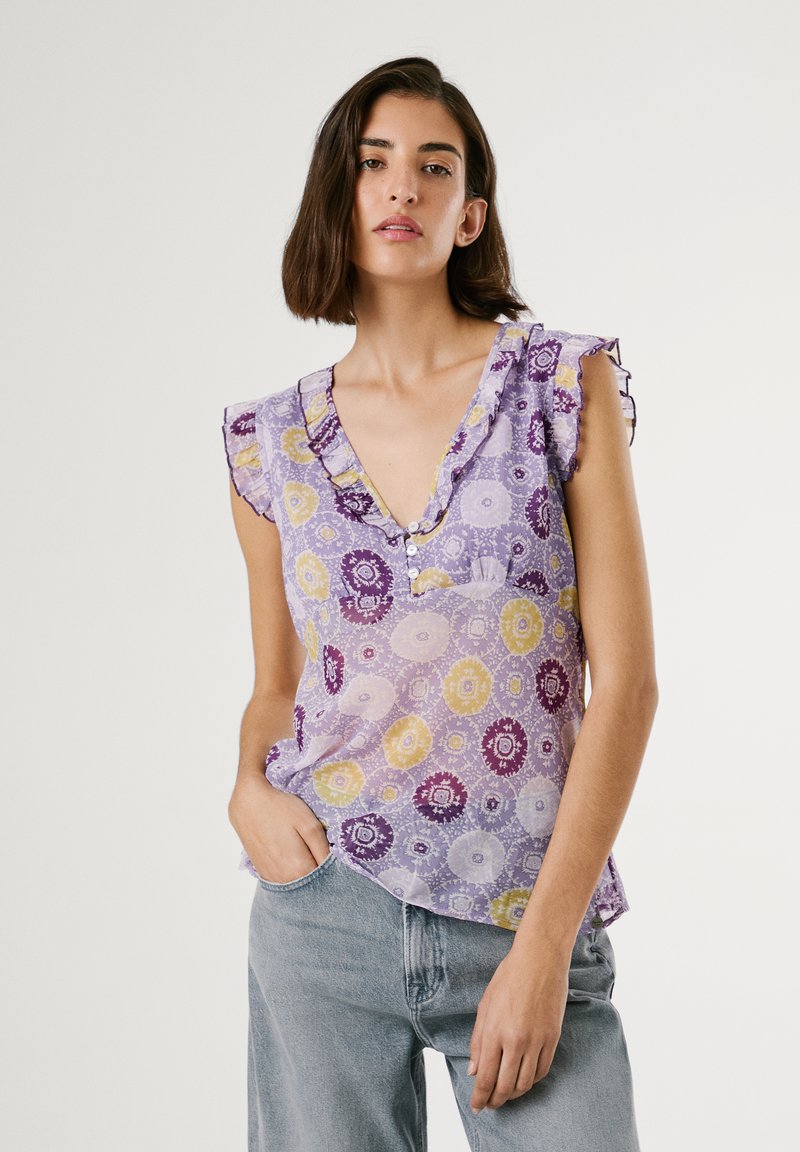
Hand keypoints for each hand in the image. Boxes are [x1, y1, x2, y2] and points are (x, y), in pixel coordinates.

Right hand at [228, 775, 330, 882]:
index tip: (330, 852)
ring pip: (297, 881)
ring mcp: (272, 878)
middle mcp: (284, 879)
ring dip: (304, 871)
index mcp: (299, 868)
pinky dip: (290, 871)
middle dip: (318, 869)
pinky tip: (289, 854)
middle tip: (315, 847)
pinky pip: (284, 879)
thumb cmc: (280, 809)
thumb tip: (332, 866)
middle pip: (311, 882)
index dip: (331, 867)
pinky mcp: (263, 873)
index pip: (325, 879)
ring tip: (301, 848)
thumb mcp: (309, 823)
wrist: (248, 803)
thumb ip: (323, 849)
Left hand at [467, 940, 570, 1113]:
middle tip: (490, 1104)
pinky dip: (531, 1081)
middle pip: (505, 1086)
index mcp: (495, 1031)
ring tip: (505, 1095)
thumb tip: (474, 1071)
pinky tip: (522, 1080)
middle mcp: (516, 1040)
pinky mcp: (553, 1039)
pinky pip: (541, 1071)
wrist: (540, 960)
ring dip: (513, 1094)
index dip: (480, 1097)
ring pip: (524, 1083)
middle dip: (496, 1100)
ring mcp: (537, 1041)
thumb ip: (478, 1041)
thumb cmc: (508, 978)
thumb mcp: (485, 1006)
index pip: (486, 1077)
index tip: (477, 1107)